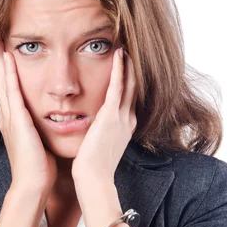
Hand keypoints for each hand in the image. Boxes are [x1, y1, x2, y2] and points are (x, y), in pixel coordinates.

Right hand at [0, 40, 57, 194]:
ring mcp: (10, 118)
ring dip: (0, 62)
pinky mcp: (16, 120)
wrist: (32, 184)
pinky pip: (10, 91)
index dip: (5, 73)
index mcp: (14, 122)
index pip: (8, 92)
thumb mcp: (38, 143)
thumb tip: (50, 122)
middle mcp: (8, 117)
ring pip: (2, 83)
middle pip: (0, 83)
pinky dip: (7, 74)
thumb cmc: (38, 168)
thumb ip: (39, 130)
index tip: (5, 55)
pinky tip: (6, 58)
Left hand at [71, 47, 136, 183]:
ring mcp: (121, 118)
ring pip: (129, 84)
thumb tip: (93, 130)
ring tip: (127, 47)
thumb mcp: (100, 148)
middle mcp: (128, 121)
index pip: (129, 100)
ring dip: (128, 65)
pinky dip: (119, 70)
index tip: (127, 66)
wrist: (93, 179)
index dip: (130, 82)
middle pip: (134, 89)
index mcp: (125, 128)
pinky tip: (119, 55)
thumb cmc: (92, 169)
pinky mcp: (111, 116)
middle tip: (131, 50)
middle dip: (133, 70)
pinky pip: (117, 87)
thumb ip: (100, 135)